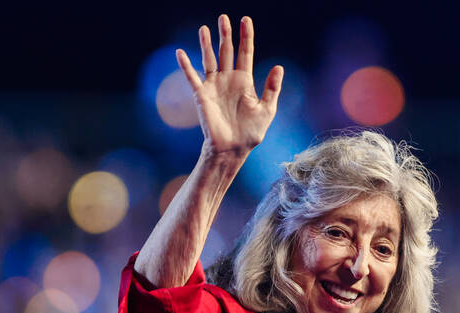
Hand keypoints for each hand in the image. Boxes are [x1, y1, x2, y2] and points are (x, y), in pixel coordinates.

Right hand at [176, 15, 282, 158]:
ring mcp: (214, 86)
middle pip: (226, 51)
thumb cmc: (251, 132)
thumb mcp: (267, 109)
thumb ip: (272, 88)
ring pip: (209, 59)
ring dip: (206, 44)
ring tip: (204, 28)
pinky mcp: (202, 95)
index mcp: (244, 81)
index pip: (245, 53)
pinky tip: (180, 52)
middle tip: (224, 17)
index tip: (246, 20)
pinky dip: (185, 65)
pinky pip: (192, 77)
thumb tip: (279, 66)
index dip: (246, 37)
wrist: (233, 149)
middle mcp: (228, 80)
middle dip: (225, 34)